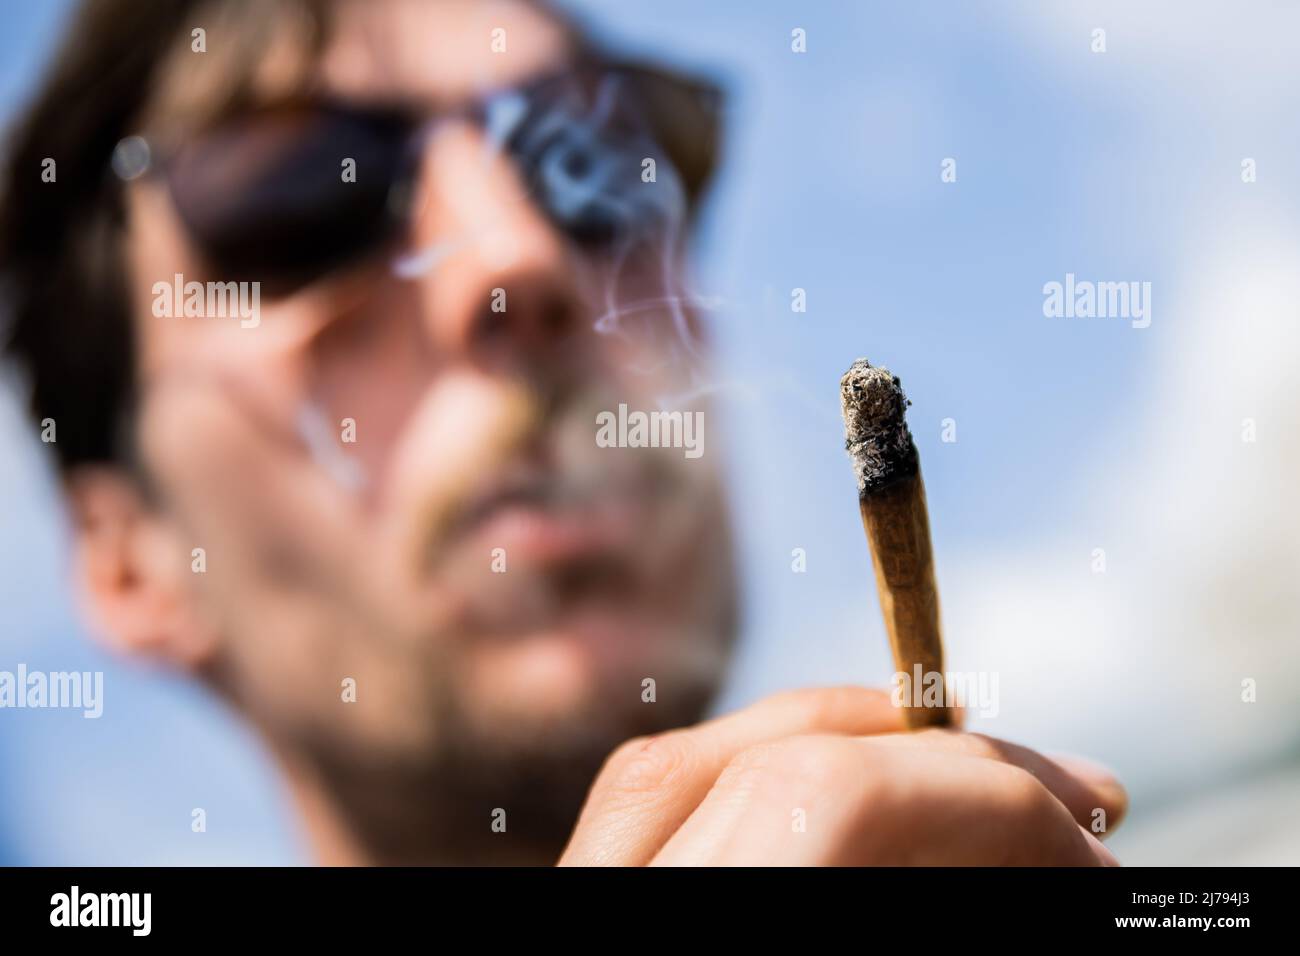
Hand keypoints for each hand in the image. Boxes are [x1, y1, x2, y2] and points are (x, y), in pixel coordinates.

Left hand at [559, 686, 1125, 864]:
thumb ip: (946, 894)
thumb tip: (1049, 841)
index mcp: (688, 926)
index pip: (828, 802)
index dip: (984, 800)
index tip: (1089, 843)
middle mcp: (602, 902)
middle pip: (762, 758)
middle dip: (942, 761)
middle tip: (1073, 798)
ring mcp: (575, 889)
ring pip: (689, 763)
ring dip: (850, 745)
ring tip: (972, 770)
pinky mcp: (583, 889)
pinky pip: (657, 809)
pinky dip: (760, 781)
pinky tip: (842, 782)